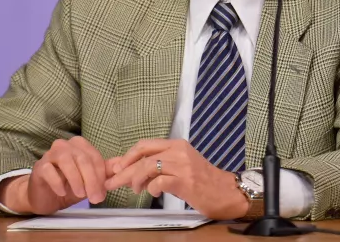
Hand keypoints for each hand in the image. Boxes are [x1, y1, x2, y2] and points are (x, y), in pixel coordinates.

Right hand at [0, 136, 108, 214]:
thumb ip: (105, 172)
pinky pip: (49, 171)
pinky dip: (58, 182)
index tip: (103, 192)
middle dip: (91, 180)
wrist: (46, 197)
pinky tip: (62, 192)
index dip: (101, 175)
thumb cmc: (70, 186)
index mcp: (80, 145)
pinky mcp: (39, 166)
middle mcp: (66, 145)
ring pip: (67, 161)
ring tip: (80, 195)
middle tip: (95, 198)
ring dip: (76, 180)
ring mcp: (51, 154)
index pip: (95, 157)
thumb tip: (122, 165)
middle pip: (83, 159)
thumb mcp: (90, 180)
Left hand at [104, 139, 247, 219]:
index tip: (117, 168)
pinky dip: (151, 188)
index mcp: (176, 145)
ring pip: (147, 167)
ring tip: (136, 190)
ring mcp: (182, 165)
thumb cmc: (203, 181)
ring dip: (135, 180)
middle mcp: (178, 151)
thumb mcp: (181, 166)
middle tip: (113, 182)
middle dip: (124, 170)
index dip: (127, 156)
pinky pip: (159, 182)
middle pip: (142, 155)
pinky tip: (153, 193)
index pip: (144, 145)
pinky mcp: (185, 181)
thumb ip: (160, 165)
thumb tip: (132, 170)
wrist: (226, 192)